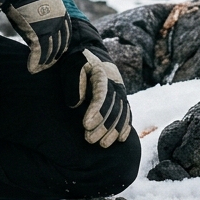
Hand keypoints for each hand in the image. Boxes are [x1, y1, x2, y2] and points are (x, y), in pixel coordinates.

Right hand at [0, 0, 70, 72]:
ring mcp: (49, 28)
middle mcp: (59, 21)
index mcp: (62, 12)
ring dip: (46, 61)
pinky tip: (32, 67)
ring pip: (51, 50)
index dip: (61, 44)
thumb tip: (45, 21)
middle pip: (60, 44)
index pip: (66, 34)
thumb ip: (49, 13)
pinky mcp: (37, 33)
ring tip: (40, 68)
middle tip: (50, 63)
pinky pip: (39, 52)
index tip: (58, 51)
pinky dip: (36, 62)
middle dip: (55, 55)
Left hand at [66, 18, 131, 146]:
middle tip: (89, 139)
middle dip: (102, 125)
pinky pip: (127, 113)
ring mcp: (120, 91)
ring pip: (121, 113)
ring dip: (113, 130)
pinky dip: (124, 126)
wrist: (90, 54)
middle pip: (112, 107)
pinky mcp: (121, 98)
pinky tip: (120, 139)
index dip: (95, 110)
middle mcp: (115, 83)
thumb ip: (74, 83)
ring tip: (102, 145)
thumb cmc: (77, 62)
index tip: (85, 124)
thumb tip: (76, 103)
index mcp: (102, 74)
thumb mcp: (72, 67)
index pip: (101, 94)